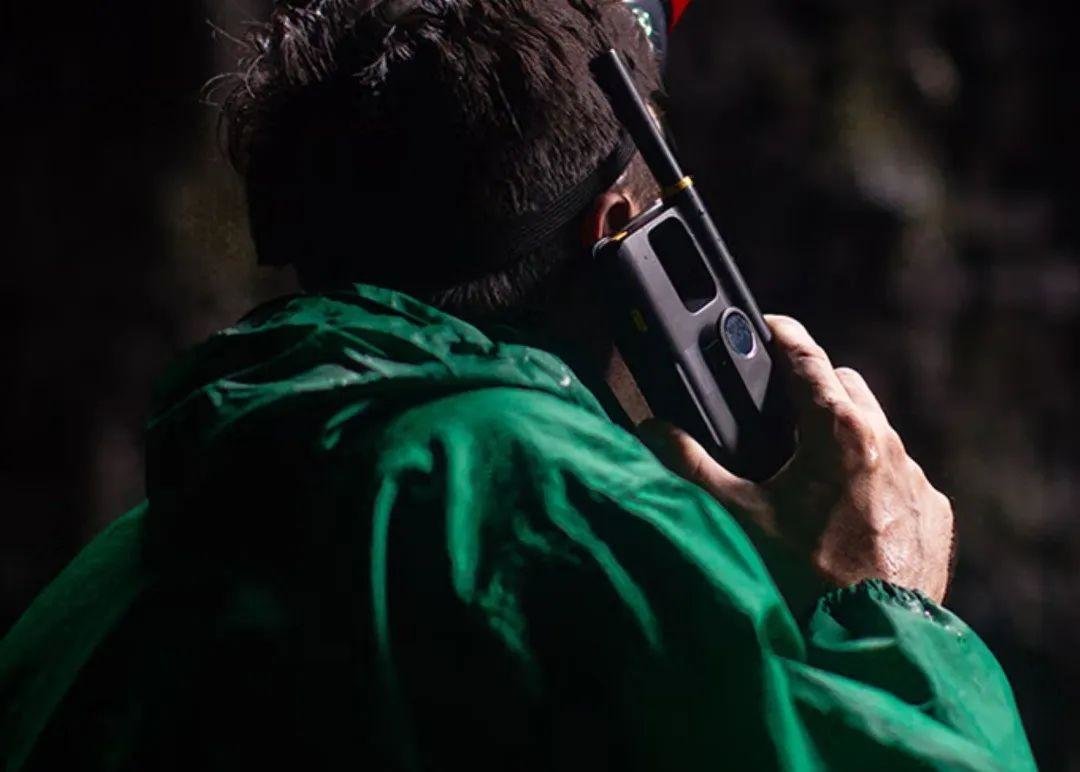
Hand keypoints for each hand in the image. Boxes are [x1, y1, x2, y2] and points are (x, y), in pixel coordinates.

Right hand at [639, 315, 954, 602]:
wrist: (870, 638)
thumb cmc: (804, 575)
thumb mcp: (738, 515)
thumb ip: (690, 466)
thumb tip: (653, 431)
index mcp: (838, 431)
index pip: (808, 357)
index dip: (782, 334)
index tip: (768, 324)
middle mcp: (886, 442)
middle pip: (848, 386)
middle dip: (816, 386)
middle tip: (782, 409)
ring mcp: (916, 478)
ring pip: (877, 431)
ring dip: (846, 435)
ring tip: (812, 469)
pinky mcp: (934, 511)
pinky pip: (903, 475)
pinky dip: (875, 480)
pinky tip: (848, 513)